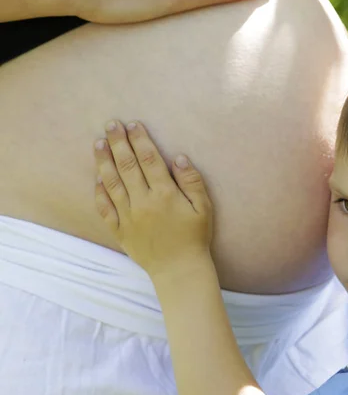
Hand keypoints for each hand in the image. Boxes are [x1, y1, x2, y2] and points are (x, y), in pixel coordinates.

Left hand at [94, 120, 212, 275]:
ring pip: (112, 183)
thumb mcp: (204, 208)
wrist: (179, 270)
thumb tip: (178, 158)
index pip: (149, 160)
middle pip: (127, 166)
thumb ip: (192, 181)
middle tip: (110, 124)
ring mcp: (128, 216)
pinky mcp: (120, 230)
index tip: (132, 124)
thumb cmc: (195, 237)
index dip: (140, 140)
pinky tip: (97, 178)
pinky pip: (105, 208)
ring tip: (98, 143)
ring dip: (104, 161)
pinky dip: (99, 192)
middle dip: (118, 142)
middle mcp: (143, 202)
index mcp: (165, 194)